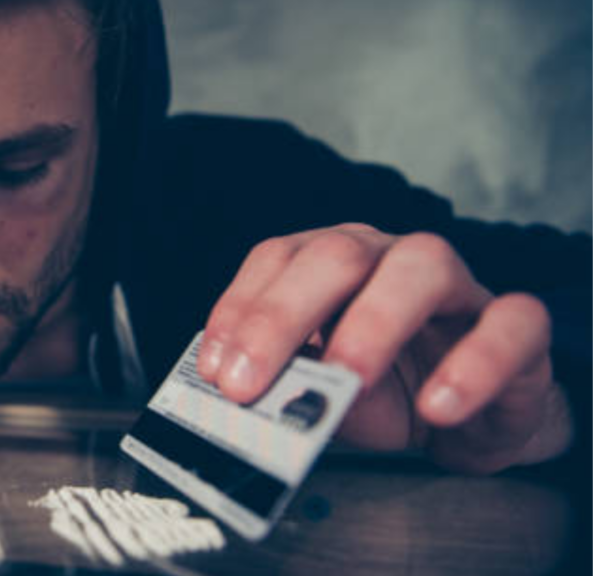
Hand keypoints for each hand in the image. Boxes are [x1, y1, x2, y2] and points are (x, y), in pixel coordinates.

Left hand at [198, 224, 571, 473]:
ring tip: (346, 381)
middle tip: (248, 384)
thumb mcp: (321, 391)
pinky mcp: (517, 326)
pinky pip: (509, 325)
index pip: (275, 259)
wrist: (469, 417)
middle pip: (336, 254)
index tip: (215, 370)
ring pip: (421, 265)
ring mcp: (455, 285)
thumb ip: (287, 385)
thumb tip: (241, 398)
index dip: (240, 310)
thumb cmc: (385, 392)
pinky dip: (474, 364)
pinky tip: (438, 407)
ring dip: (374, 323)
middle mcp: (387, 257)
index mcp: (330, 263)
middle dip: (282, 316)